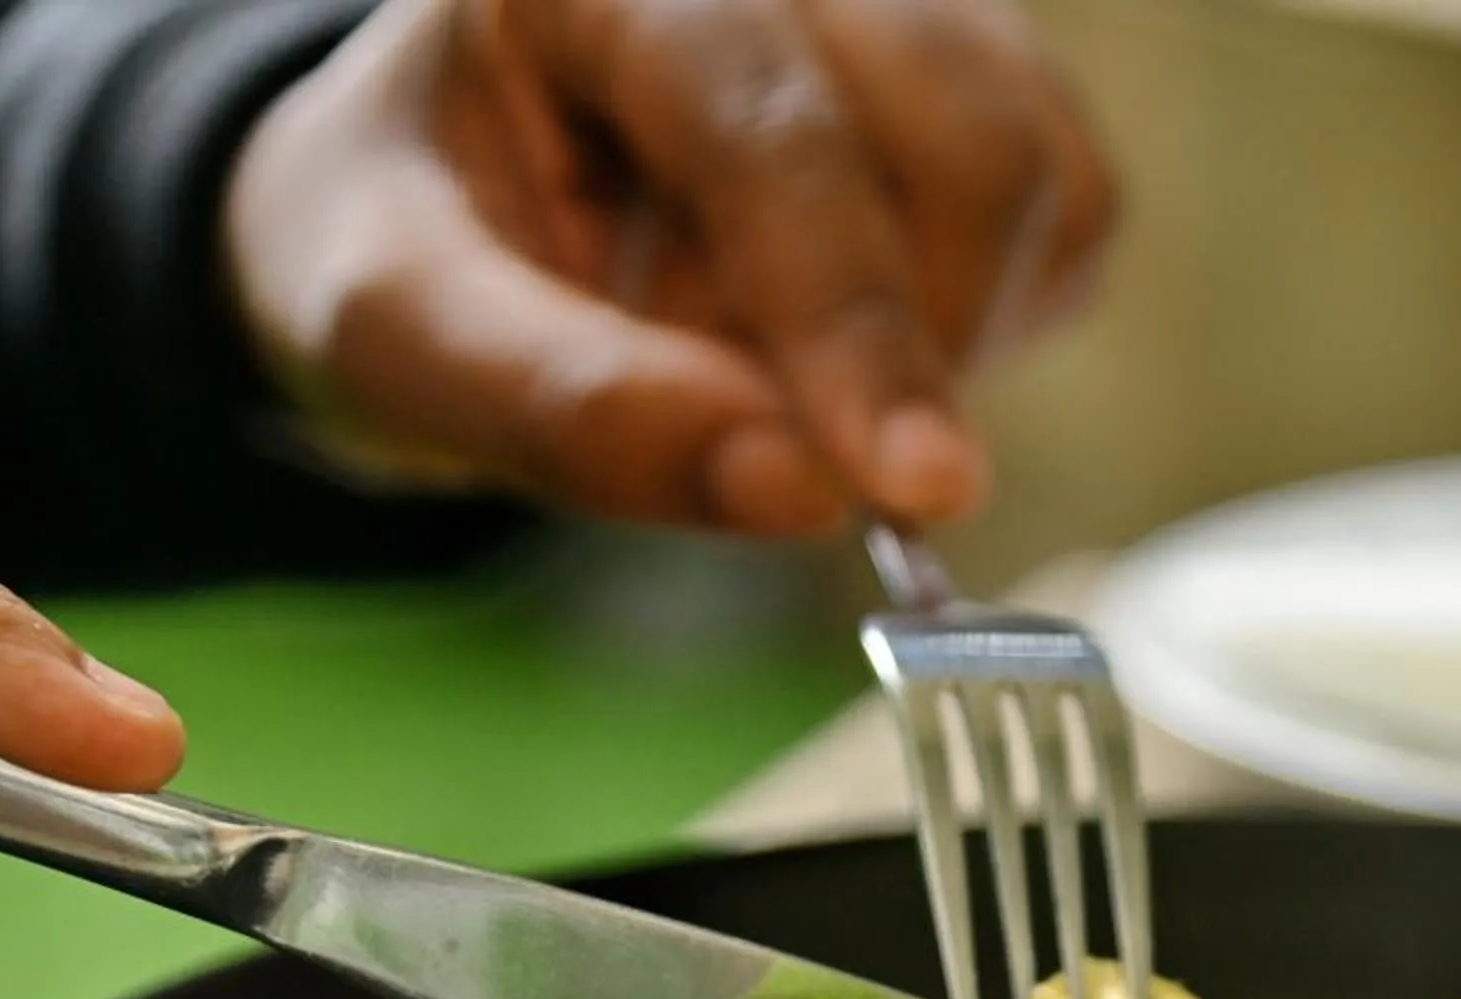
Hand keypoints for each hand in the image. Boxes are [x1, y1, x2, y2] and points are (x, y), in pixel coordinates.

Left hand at [222, 0, 1116, 535]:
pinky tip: (849, 339)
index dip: (852, 317)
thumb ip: (563, 408)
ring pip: (1040, 178)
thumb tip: (796, 489)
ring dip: (943, 342)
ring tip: (772, 357)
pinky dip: (985, 329)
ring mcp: (902, 0)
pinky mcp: (984, 78)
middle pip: (961, 139)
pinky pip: (1069, 221)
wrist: (441, 209)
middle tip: (766, 432)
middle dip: (900, 346)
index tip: (916, 487)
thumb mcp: (391, 333)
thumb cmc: (407, 249)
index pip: (772, 126)